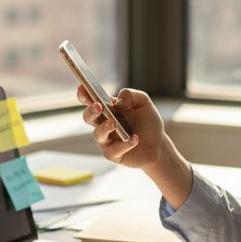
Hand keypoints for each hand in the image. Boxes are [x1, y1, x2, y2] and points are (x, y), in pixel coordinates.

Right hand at [76, 85, 192, 208]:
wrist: (158, 144)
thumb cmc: (148, 122)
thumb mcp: (144, 102)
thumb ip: (131, 95)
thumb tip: (117, 102)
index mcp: (108, 109)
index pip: (92, 100)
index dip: (84, 94)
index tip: (82, 87)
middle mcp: (103, 124)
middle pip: (88, 117)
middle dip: (90, 111)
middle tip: (98, 106)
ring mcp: (107, 140)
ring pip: (98, 134)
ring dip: (104, 128)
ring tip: (114, 123)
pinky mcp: (113, 154)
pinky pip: (113, 150)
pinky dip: (124, 144)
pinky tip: (135, 139)